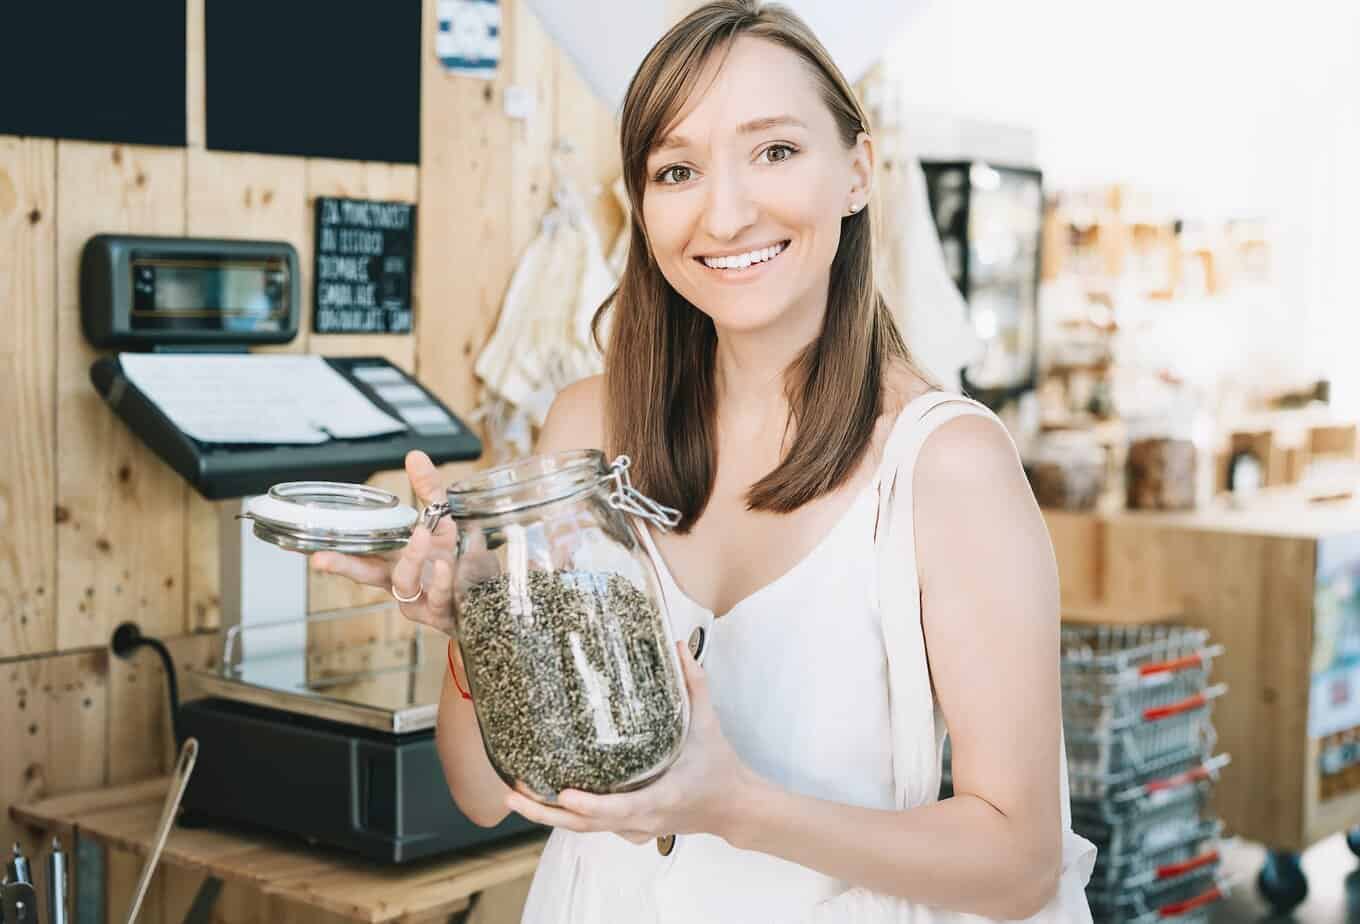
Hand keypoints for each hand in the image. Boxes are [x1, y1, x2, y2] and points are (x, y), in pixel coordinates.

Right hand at [309, 450, 459, 635]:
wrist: (488, 591)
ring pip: (403, 583)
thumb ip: (428, 490)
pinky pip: (437, 596)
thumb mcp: (444, 520)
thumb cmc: (459, 559)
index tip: (305, 548)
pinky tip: (446, 565)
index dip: (330, 552)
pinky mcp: (442, 611)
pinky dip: (441, 579)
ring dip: (411, 558)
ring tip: (422, 536)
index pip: (356, 556)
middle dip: (342, 566)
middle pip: (364, 574)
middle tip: (320, 559)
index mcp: (393, 559)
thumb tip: (414, 455)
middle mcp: (400, 580)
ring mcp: (419, 599)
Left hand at [504, 642, 757, 845]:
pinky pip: (596, 827)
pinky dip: (570, 817)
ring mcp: (635, 829)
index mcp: (661, 797)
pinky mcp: (632, 829)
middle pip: (587, 826)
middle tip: (512, 796)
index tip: (563, 794)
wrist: (734, 807)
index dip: (591, 805)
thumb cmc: (720, 766)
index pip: (621, 809)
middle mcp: (643, 820)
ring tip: (516, 797)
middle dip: (547, 814)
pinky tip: (547, 800)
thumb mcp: (709, 723)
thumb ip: (695, 684)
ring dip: (551, 817)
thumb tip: (677, 645)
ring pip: (586, 830)